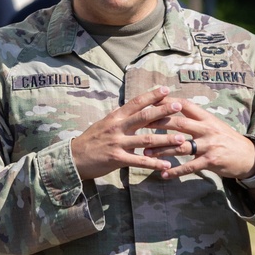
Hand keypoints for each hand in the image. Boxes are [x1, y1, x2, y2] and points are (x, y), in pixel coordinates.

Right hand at [70, 86, 192, 179]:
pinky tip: (166, 165)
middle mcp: (117, 127)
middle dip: (162, 111)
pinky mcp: (117, 159)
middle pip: (144, 117)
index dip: (151, 96)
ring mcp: (117, 143)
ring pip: (146, 140)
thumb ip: (120, 118)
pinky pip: (139, 161)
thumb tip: (133, 108)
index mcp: (115, 117)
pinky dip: (154, 163)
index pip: (135, 103)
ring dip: (165, 139)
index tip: (166, 90)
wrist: (74, 157)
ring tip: (181, 139)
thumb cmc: (91, 140)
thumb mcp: (104, 124)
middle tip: (178, 106)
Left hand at [142, 97, 254, 180]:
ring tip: (145, 153)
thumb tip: (171, 110)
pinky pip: (190, 166)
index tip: (149, 102)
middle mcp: (207, 129)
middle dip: (157, 124)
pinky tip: (163, 174)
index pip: (184, 105)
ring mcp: (209, 145)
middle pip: (178, 123)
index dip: (167, 102)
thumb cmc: (225, 139)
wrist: (248, 156)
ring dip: (161, 150)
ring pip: (180, 146)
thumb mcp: (212, 124)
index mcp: (206, 118)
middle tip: (139, 127)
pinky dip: (175, 171)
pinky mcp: (211, 161)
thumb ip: (194, 119)